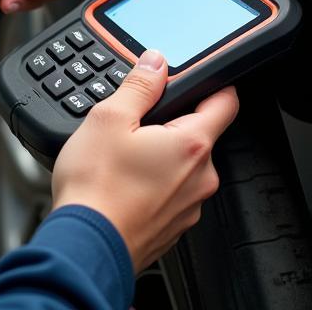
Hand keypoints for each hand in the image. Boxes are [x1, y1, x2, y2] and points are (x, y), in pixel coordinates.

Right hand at [52, 49, 238, 272]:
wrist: (85, 248)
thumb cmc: (96, 189)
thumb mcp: (110, 118)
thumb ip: (140, 85)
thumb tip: (156, 63)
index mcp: (193, 145)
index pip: (226, 102)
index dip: (213, 84)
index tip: (196, 80)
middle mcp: (201, 178)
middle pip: (200, 133)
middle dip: (172, 123)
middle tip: (136, 124)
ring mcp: (189, 206)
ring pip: (184, 165)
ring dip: (161, 155)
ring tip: (123, 157)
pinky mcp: (173, 227)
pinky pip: (172, 192)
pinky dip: (153, 183)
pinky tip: (123, 183)